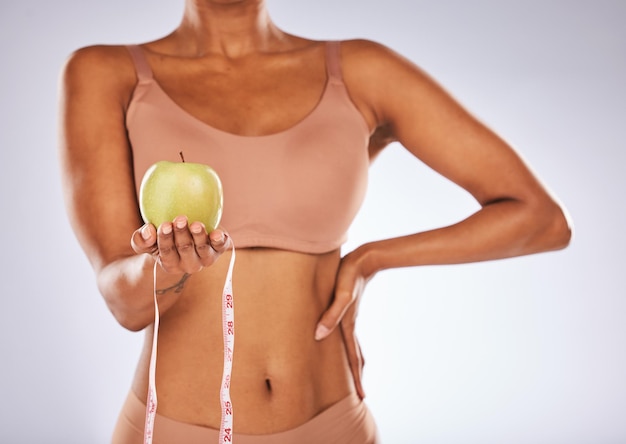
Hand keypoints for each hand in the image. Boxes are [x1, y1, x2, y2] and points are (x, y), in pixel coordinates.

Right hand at [131, 215, 230, 273]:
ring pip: (203, 249)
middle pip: (185, 249)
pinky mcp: (218, 250)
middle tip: (180, 219)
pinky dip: (220, 241)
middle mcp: (189, 264)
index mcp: (170, 264)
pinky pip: (221, 247)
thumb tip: (149, 231)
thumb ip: (140, 239)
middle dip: (182, 234)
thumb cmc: (162, 241)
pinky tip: (218, 233)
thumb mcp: (147, 243)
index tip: (165, 225)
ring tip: (196, 224)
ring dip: (199, 236)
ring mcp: (205, 258)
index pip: (167, 252)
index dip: (165, 239)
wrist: (184, 244)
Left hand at [315, 248, 372, 398]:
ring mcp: (350, 316)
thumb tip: (318, 335)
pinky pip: (347, 333)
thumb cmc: (350, 275)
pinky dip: (348, 345)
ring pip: (352, 345)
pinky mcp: (347, 307)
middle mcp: (350, 324)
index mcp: (348, 325)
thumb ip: (331, 315)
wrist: (365, 258)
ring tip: (354, 374)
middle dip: (358, 376)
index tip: (363, 397)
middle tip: (361, 395)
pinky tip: (340, 342)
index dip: (357, 378)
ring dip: (354, 362)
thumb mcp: (342, 295)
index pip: (354, 358)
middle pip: (356, 356)